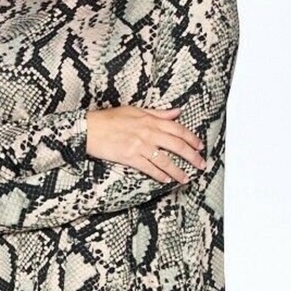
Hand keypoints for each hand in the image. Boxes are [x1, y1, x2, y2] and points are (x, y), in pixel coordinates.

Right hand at [86, 106, 205, 183]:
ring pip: (165, 160)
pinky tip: (166, 180)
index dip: (191, 138)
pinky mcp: (130, 157)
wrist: (89, 128)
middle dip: (192, 156)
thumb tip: (176, 112)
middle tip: (201, 164)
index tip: (200, 146)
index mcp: (150, 120)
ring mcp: (140, 146)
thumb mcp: (135, 110)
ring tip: (186, 178)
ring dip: (178, 170)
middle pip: (177, 145)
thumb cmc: (109, 119)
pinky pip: (149, 168)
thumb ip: (158, 113)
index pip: (178, 129)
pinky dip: (159, 175)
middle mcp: (148, 132)